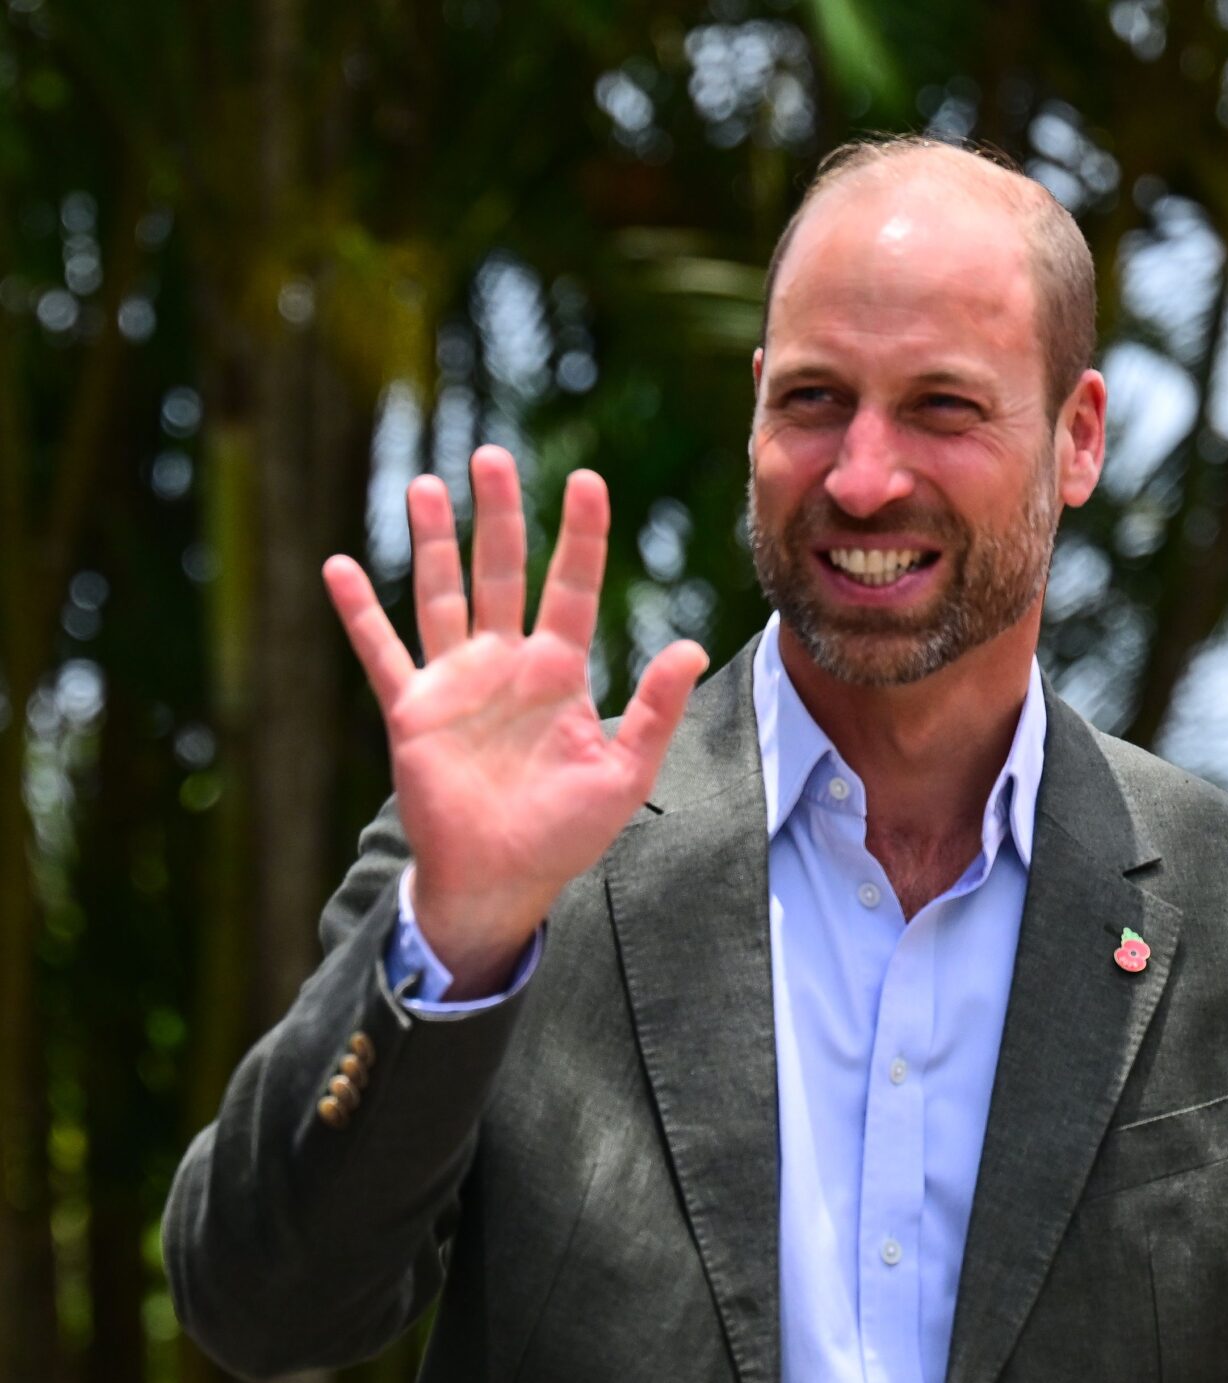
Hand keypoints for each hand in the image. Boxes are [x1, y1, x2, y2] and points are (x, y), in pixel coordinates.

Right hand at [323, 448, 707, 997]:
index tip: (586, 481)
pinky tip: (339, 568)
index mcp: (559, 673)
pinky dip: (360, 613)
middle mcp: (506, 665)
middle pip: (501, 572)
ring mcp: (456, 683)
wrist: (501, 882)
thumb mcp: (624, 774)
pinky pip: (381, 653)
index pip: (572, 587)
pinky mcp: (414, 711)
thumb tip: (690, 648)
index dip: (581, 536)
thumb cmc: (565, 835)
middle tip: (491, 458)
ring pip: (442, 595)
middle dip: (497, 515)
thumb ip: (655, 711)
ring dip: (432, 543)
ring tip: (425, 485)